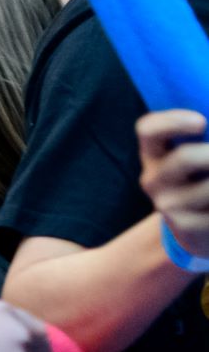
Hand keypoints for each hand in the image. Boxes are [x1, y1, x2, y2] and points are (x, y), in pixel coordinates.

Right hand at [139, 109, 208, 253]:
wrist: (197, 230)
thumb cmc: (202, 181)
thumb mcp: (196, 159)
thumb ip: (203, 142)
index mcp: (154, 154)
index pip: (148, 130)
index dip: (172, 122)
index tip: (201, 122)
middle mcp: (154, 179)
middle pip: (184, 158)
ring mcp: (167, 205)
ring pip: (208, 188)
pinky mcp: (185, 227)